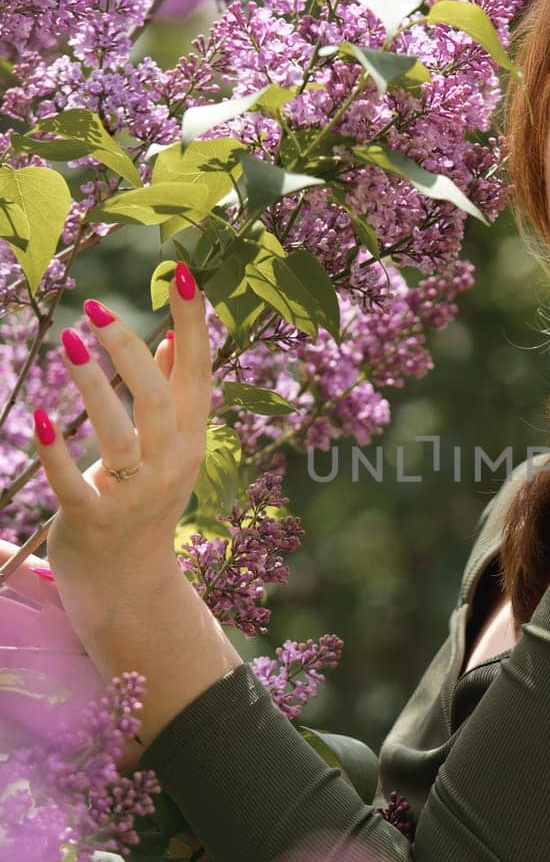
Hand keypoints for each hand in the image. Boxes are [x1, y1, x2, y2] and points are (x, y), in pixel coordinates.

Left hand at [30, 262, 211, 655]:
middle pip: (161, 401)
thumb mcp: (169, 450)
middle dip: (132, 354)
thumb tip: (174, 335)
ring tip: (71, 343)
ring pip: (121, 437)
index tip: (185, 271)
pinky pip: (76, 484)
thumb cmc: (145, 507)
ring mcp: (134, 497)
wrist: (130, 591)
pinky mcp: (94, 523)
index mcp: (190, 440)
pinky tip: (39, 417)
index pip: (199, 373)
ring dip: (95, 389)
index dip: (194, 322)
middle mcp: (170, 466)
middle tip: (98, 311)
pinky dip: (57, 452)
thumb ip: (173, 393)